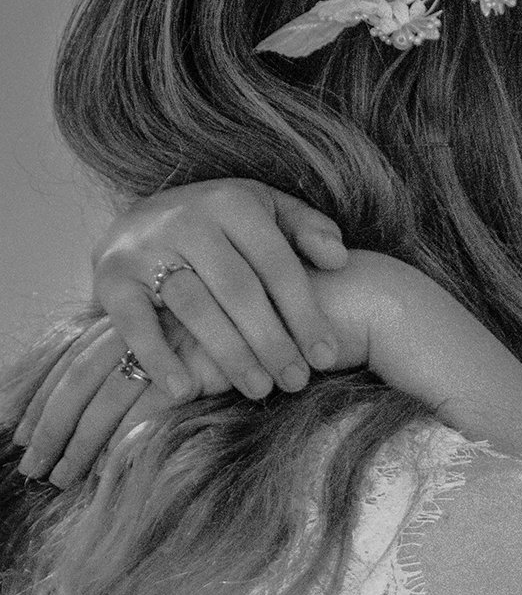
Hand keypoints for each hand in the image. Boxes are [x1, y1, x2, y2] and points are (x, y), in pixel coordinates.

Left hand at [15, 315, 233, 486]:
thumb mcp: (183, 346)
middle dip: (48, 428)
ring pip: (103, 399)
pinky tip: (106, 469)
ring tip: (61, 478)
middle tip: (30, 467)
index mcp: (129, 321)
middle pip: (76, 382)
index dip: (42, 398)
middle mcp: (138, 329)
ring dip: (78, 444)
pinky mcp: (191, 366)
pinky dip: (123, 440)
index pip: (71, 361)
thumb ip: (148, 363)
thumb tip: (113, 409)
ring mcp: (165, 346)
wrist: (287, 314)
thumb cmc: (238, 336)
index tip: (20, 432)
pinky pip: (146, 410)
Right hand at [88, 178, 348, 401]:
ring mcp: (144, 246)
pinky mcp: (110, 277)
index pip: (277, 265)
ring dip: (230, 354)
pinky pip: (135, 322)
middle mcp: (186, 219)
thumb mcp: (268, 214)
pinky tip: (185, 391)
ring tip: (260, 390)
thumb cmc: (224, 228)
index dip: (305, 313)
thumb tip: (338, 258)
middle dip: (272, 340)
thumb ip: (307, 229)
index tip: (326, 356)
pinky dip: (158, 357)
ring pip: (195, 307)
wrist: (142, 220)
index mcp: (231, 203)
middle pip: (239, 289)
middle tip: (297, 381)